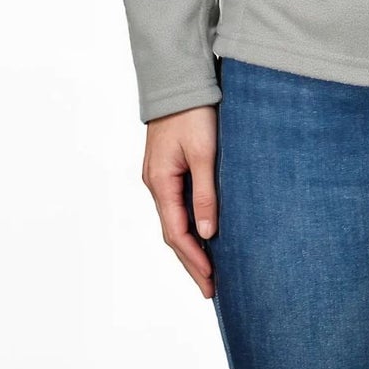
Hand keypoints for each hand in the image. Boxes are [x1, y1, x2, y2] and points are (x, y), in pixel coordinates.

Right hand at [141, 105, 218, 296]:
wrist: (180, 80)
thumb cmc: (193, 112)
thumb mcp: (203, 153)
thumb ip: (205, 192)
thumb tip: (208, 233)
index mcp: (160, 183)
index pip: (176, 233)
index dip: (194, 260)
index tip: (212, 282)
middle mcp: (156, 183)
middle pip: (173, 233)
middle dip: (191, 262)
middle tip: (211, 289)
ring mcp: (160, 176)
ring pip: (175, 220)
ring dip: (191, 246)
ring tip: (209, 270)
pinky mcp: (169, 167)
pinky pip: (178, 204)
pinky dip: (190, 224)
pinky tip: (204, 232)